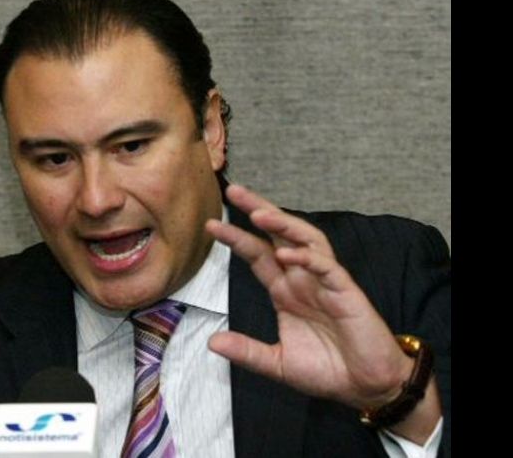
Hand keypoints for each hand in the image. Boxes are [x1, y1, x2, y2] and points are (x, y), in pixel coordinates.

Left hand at [206, 184, 413, 410]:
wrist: (366, 386)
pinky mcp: (346, 292)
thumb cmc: (327, 370)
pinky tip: (287, 254)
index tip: (211, 224)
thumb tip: (212, 341)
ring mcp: (325, 282)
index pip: (257, 255)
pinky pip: (327, 267)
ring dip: (284, 224)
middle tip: (235, 191)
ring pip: (305, 240)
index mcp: (285, 291)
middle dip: (259, 210)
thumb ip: (247, 351)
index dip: (236, 238)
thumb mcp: (277, 363)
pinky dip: (308, 257)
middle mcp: (303, 279)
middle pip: (279, 234)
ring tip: (259, 214)